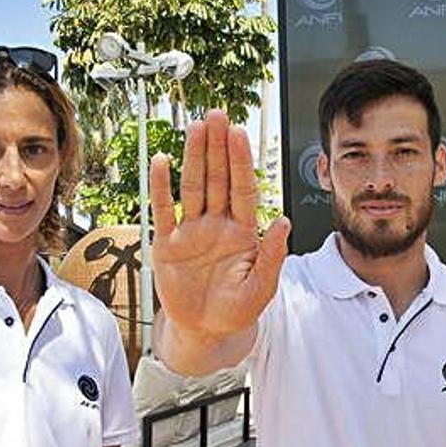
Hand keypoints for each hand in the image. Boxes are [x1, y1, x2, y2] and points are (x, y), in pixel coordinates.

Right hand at [150, 109, 289, 344]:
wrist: (205, 332)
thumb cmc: (237, 310)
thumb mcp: (261, 288)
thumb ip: (271, 255)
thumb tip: (284, 222)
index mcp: (243, 231)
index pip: (243, 189)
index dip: (240, 161)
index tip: (239, 134)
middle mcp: (217, 224)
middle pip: (218, 178)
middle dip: (218, 147)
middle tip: (217, 115)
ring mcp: (191, 231)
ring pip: (193, 186)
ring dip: (194, 157)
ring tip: (196, 127)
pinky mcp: (167, 243)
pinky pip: (164, 209)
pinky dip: (161, 186)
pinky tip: (161, 161)